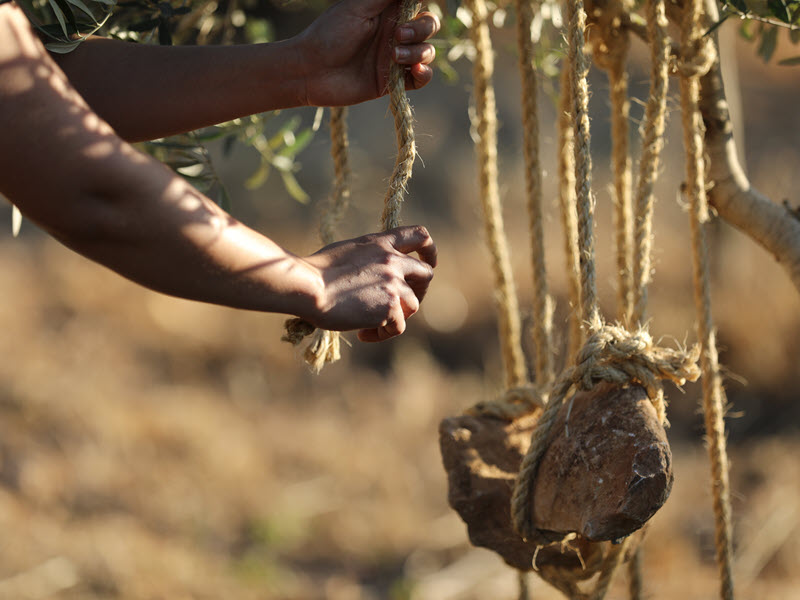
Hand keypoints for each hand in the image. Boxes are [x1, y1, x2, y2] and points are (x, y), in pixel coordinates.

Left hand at [294, 0, 439, 106]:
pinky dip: (424, 75)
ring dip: (418, 53)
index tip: (421, 5)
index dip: (424, 3)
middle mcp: (394, 33)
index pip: (418, 3)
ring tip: (394, 56)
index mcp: (388, 11)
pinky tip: (415, 71)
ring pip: (426, 52)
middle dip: (421, 29)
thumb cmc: (329, 34)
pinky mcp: (392, 82)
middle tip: (398, 35)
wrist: (311, 71)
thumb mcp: (360, 6)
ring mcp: (395, 58)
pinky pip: (420, 79)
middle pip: (428, 26)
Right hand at [299, 225, 436, 340]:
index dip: (429, 250)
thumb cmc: (314, 272)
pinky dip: (382, 334)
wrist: (309, 287)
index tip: (430, 262)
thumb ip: (367, 259)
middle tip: (402, 305)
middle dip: (419, 290)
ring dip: (397, 317)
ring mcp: (394, 283)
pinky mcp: (391, 307)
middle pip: (426, 274)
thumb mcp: (346, 252)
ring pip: (413, 305)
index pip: (419, 236)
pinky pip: (398, 327)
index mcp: (380, 243)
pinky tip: (362, 334)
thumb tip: (371, 276)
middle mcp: (392, 260)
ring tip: (370, 325)